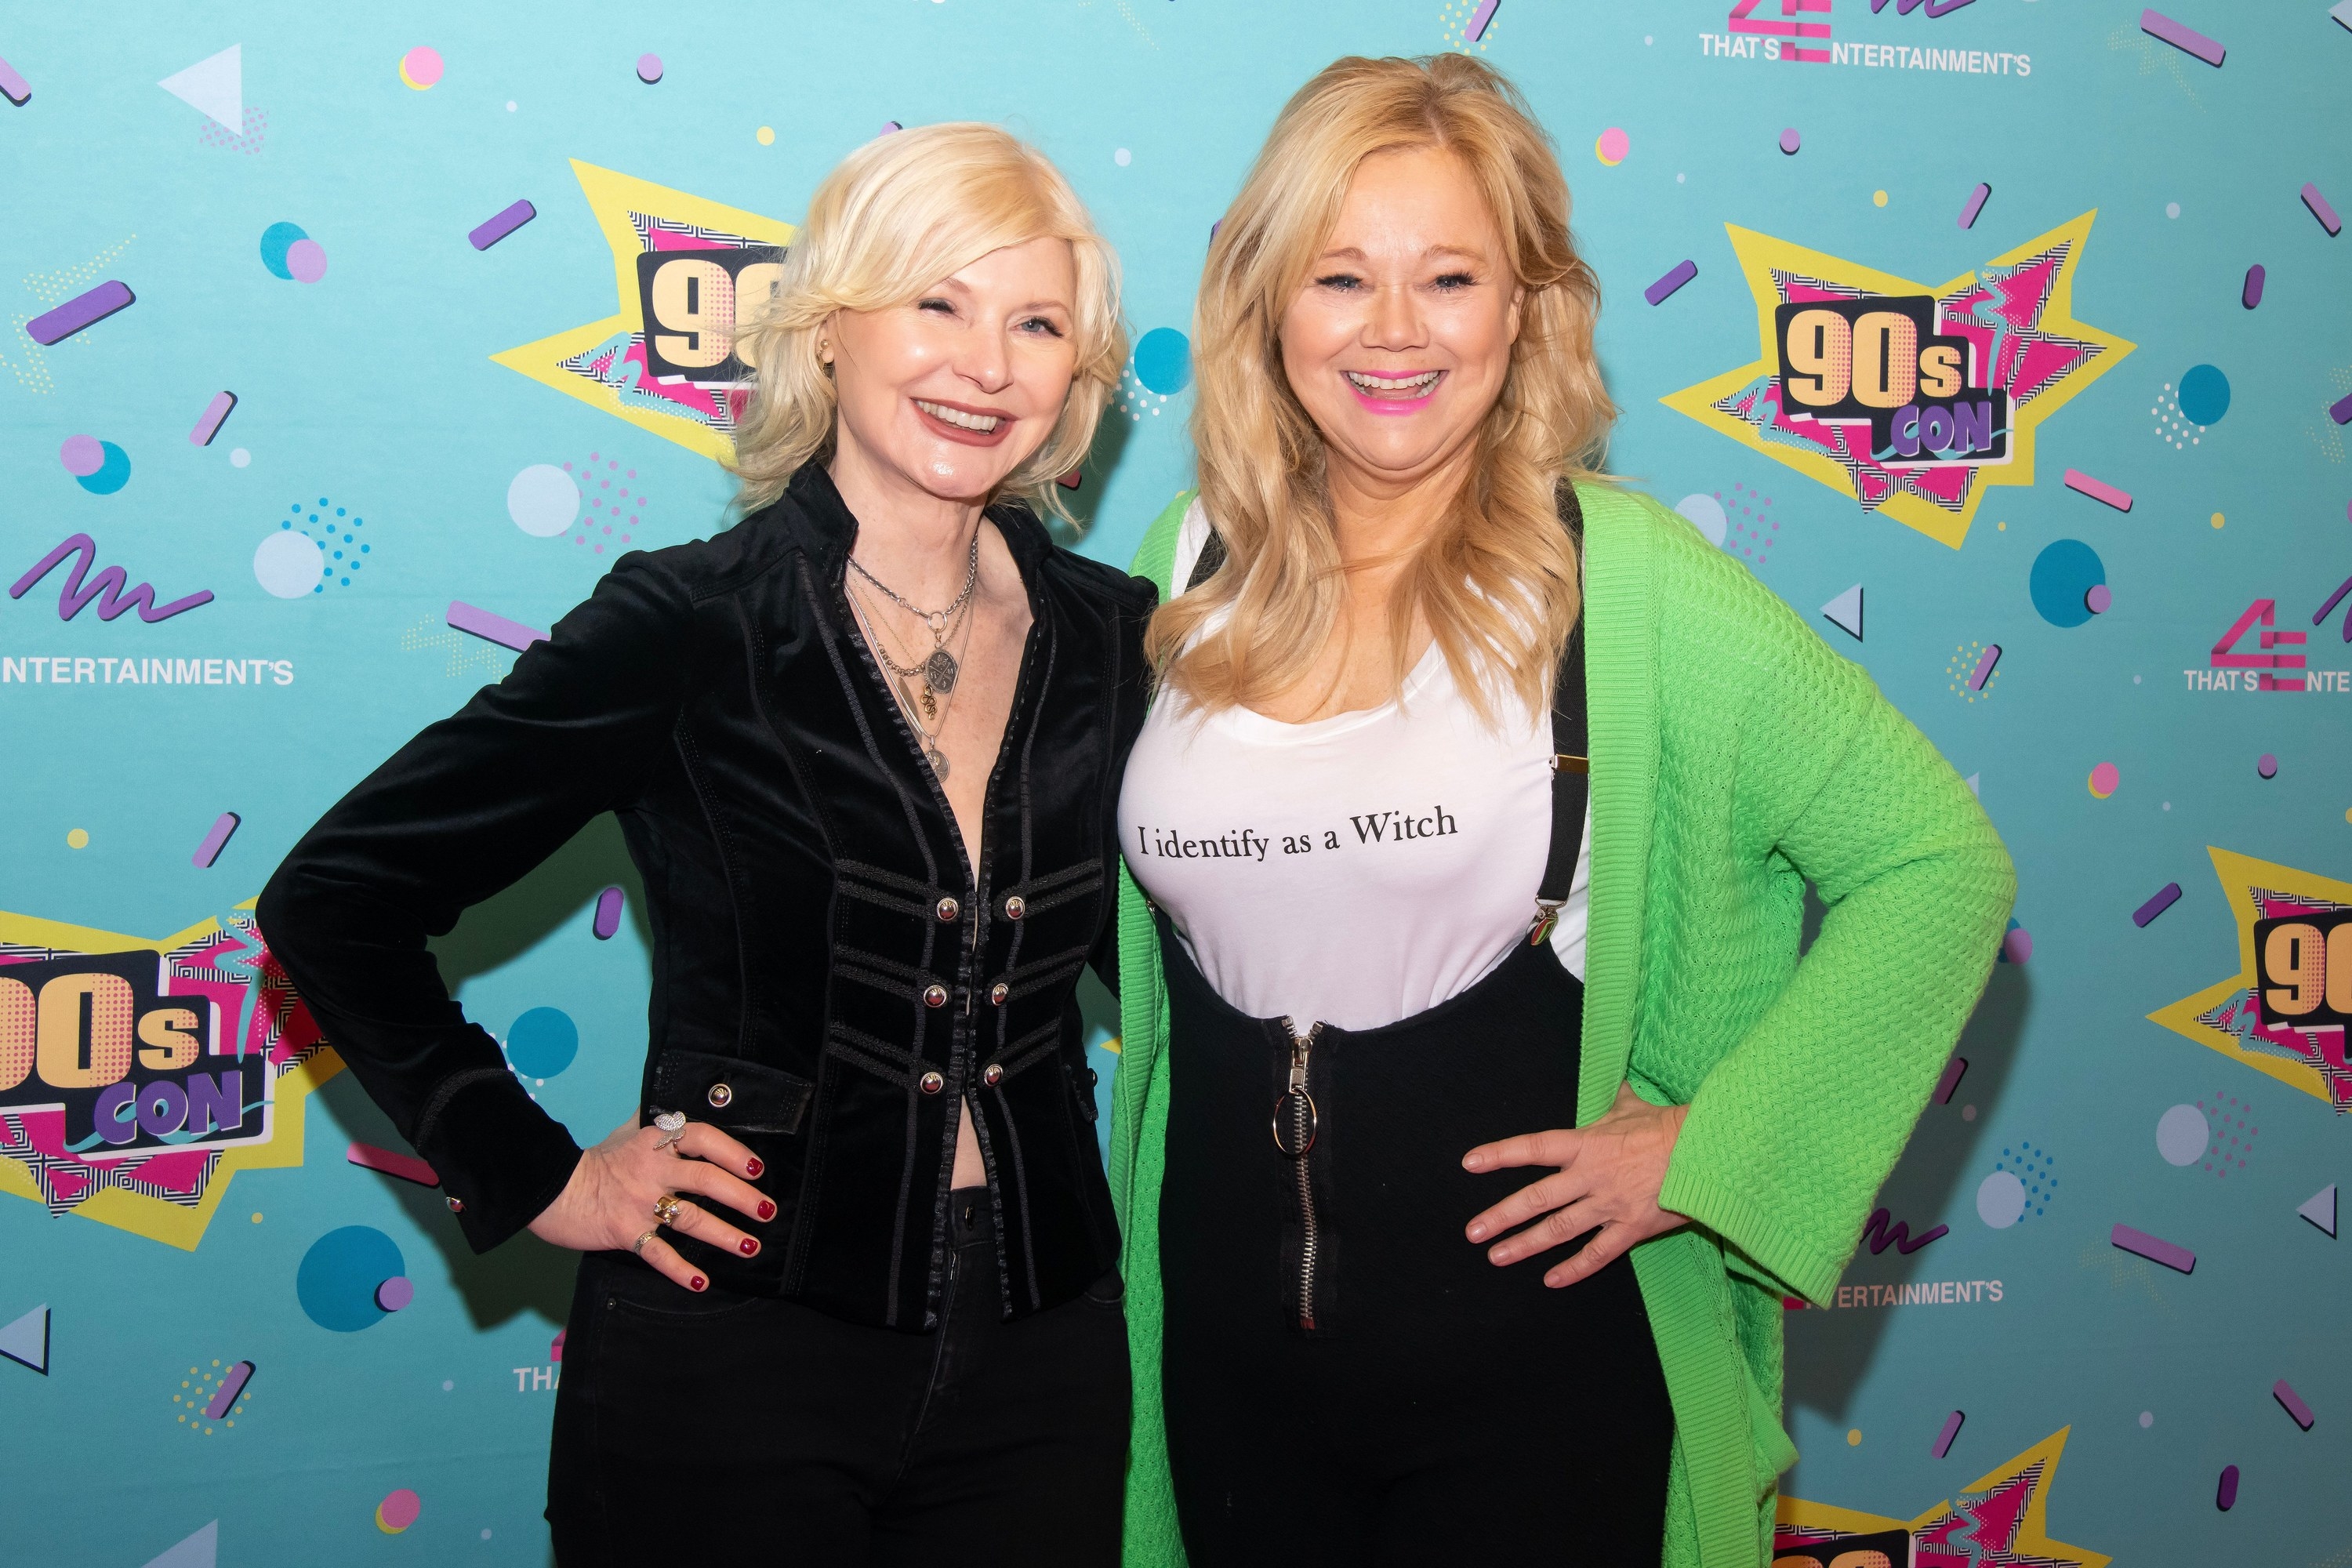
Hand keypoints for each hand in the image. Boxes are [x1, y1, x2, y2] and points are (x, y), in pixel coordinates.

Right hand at [527, 1117, 774, 1292]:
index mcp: (655, 1142)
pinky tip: (701, 1281)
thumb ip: (656, 1124)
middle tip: (767, 1212)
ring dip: (724, 1235)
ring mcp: (639, 1202)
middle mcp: (651, 1170)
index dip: (732, 1151)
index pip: (702, 1139)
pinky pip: (658, 1253)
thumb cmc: (594, 1161)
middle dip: (742, 1197)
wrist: (552, 1189)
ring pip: (691, 1218)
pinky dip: (680, 1269)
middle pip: (706, 1180)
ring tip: (750, 1246)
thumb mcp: (626, 1133)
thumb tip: (682, 1110)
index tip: (756, 1168)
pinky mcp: (624, 1232)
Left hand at [1461, 1082, 1690, 1287]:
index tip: (1470, 1163)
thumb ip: (1618, 1102)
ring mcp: (1608, 1205)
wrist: (1707, 1153)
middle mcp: (1589, 1176)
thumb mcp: (1635, 1108)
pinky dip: (1574, 1269)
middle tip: (1473, 1232)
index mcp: (1585, 1144)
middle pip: (1536, 1198)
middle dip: (1501, 1216)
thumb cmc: (1668, 1127)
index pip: (1533, 1148)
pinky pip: (1597, 1254)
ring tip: (1498, 1256)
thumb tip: (1620, 1085)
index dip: (1500, 1154)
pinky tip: (1551, 1279)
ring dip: (1525, 1245)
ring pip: (1558, 1229)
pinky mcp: (1631, 1229)